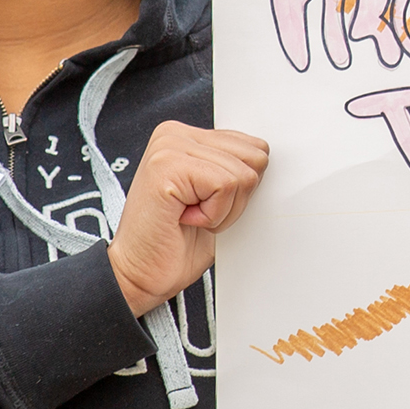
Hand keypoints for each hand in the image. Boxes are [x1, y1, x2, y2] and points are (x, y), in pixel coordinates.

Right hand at [107, 121, 267, 316]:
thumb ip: (236, 171)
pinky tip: (185, 219)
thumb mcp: (217, 199)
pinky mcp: (167, 166)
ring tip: (190, 217)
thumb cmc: (177, 243)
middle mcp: (175, 134)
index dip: (242, 188)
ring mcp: (169, 147)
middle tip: (200, 213)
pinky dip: (214, 215)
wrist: (140, 274)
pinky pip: (225, 186)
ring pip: (242, 174)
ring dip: (223, 210)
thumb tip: (269, 160)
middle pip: (254, 157)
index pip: (253, 146)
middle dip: (237, 197)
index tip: (208, 204)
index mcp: (188, 136)